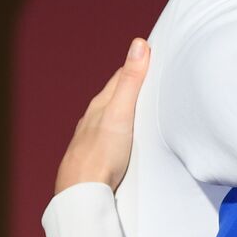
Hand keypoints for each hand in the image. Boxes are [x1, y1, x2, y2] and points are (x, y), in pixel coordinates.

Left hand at [55, 38, 149, 193]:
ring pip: (113, 117)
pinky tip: (128, 138)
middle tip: (153, 79)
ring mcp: (94, 138)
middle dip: (134, 87)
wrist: (83, 192)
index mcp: (101, 105)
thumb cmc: (101, 153)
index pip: (120, 77)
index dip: (137, 65)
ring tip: (144, 107)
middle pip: (116, 96)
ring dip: (128, 110)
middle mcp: (95, 119)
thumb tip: (137, 44)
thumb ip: (130, 81)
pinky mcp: (99, 156)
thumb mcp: (121, 112)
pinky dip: (123, 130)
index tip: (153, 55)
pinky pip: (112, 136)